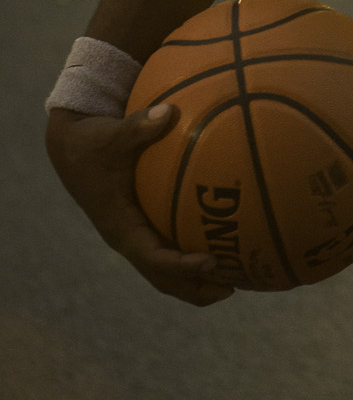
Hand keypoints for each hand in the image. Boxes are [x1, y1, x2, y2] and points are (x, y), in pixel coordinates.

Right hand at [46, 103, 234, 306]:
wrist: (71, 148)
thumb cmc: (93, 143)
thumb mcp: (112, 135)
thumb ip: (139, 126)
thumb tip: (169, 111)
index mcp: (121, 227)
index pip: (153, 258)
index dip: (181, 266)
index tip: (211, 262)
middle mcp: (129, 238)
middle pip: (163, 277)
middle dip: (194, 288)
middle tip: (232, 287)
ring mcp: (135, 233)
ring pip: (166, 268)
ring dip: (196, 279)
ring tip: (235, 277)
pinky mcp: (142, 223)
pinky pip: (169, 246)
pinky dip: (192, 253)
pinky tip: (223, 242)